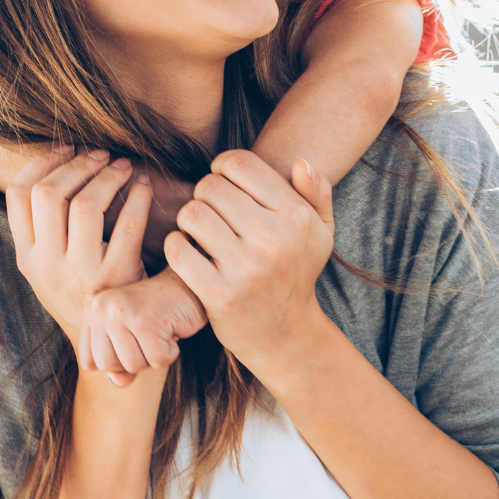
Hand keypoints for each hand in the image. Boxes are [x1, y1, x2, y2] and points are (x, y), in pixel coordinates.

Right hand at [6, 148, 149, 349]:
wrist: (110, 343)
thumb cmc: (82, 293)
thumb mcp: (48, 269)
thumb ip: (44, 229)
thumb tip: (53, 166)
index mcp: (27, 258)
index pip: (18, 196)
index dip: (42, 163)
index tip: (66, 150)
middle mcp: (48, 266)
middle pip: (50, 194)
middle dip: (78, 165)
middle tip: (100, 155)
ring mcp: (81, 273)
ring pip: (86, 205)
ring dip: (107, 176)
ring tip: (122, 166)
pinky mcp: (116, 277)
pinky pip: (128, 224)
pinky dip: (138, 197)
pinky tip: (144, 186)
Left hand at [80, 268, 207, 386]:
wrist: (188, 285)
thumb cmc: (159, 314)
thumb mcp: (132, 340)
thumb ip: (120, 365)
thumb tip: (117, 383)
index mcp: (92, 310)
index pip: (89, 362)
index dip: (115, 362)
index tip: (132, 341)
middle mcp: (101, 308)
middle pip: (109, 365)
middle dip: (135, 359)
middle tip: (149, 335)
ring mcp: (121, 313)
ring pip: (133, 365)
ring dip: (154, 356)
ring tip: (160, 330)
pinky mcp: (145, 321)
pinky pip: (157, 360)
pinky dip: (171, 352)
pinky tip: (172, 329)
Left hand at [163, 152, 333, 374]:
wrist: (286, 335)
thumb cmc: (297, 272)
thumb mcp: (321, 232)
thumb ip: (317, 192)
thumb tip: (302, 163)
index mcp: (296, 216)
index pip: (241, 163)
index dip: (223, 166)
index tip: (223, 183)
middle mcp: (274, 239)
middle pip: (211, 187)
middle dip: (204, 194)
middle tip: (211, 210)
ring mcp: (246, 268)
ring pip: (192, 214)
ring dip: (188, 218)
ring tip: (199, 230)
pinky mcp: (220, 294)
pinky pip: (179, 249)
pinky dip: (177, 245)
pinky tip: (188, 252)